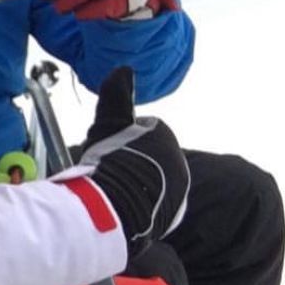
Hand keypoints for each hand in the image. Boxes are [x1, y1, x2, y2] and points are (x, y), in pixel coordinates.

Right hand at [80, 67, 189, 255]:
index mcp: (165, 137)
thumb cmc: (111, 161)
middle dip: (130, 161)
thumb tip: (124, 68)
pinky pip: (152, 203)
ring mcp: (177, 191)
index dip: (120, 138)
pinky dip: (138, 203)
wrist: (119, 206)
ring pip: (150, 180)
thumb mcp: (108, 122)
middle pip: (148, 157)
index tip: (106, 149)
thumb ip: (116, 95)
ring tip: (111, 189)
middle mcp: (178, 163)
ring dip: (134, 183)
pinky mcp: (170, 216)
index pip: (142, 131)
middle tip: (106, 169)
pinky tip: (120, 205)